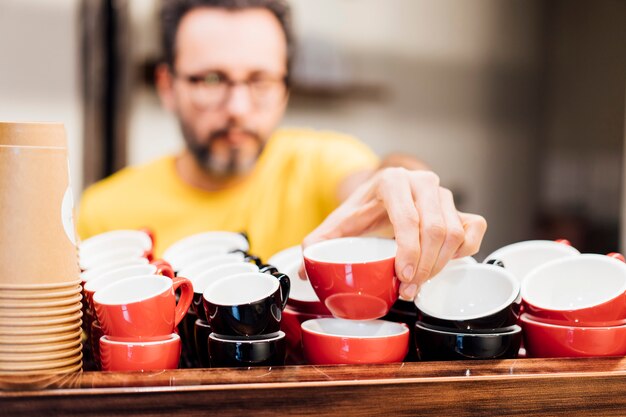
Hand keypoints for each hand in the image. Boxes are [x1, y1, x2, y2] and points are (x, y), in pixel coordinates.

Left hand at [302, 168, 486, 299]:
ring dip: (440, 264)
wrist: (380, 194)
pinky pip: (474, 229)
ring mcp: (444, 194)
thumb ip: (317, 243)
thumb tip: (302, 270)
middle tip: (409, 289)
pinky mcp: (459, 207)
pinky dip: (463, 251)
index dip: (409, 251)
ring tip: (420, 283)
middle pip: (436, 228)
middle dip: (425, 265)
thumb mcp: (338, 223)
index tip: (403, 277)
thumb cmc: (362, 211)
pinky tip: (442, 262)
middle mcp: (422, 182)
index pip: (409, 218)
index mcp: (392, 181)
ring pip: (455, 233)